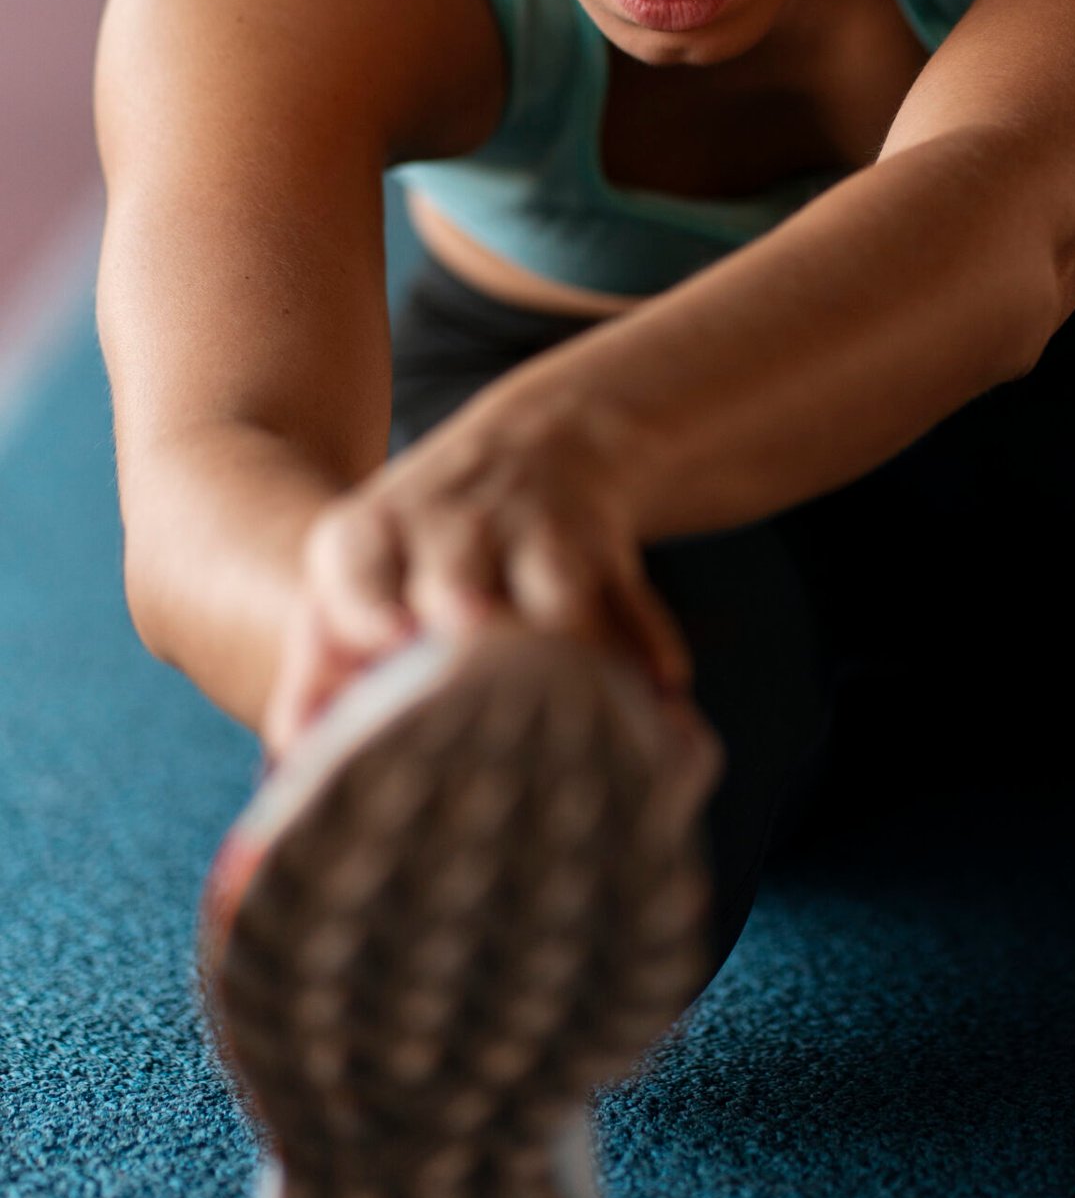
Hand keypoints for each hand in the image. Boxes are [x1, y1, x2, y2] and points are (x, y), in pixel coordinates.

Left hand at [261, 393, 692, 763]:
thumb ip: (320, 672)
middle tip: (465, 644)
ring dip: (562, 620)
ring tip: (568, 673)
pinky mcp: (602, 547)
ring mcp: (534, 529)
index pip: (357, 563)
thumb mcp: (358, 579)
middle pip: (455, 561)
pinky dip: (645, 640)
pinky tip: (658, 688)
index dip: (367, 604)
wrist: (536, 442)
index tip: (382, 644)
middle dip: (460, 595)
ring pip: (551, 576)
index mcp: (373, 534)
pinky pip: (627, 597)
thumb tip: (294, 755)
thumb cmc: (422, 550)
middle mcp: (451, 523)